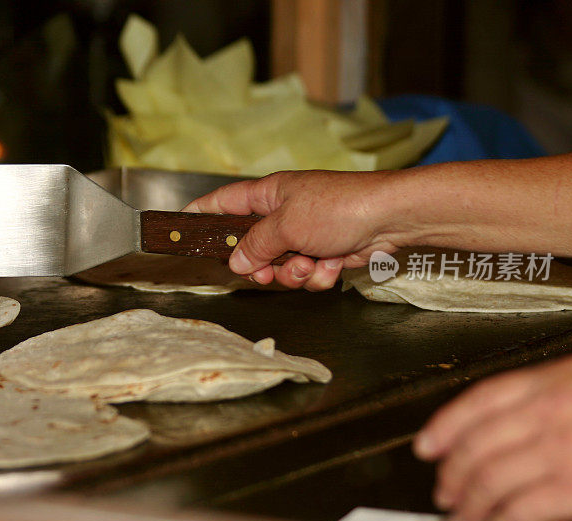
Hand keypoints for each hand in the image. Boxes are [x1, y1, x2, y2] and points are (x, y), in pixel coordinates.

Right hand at [183, 170, 410, 289]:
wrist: (391, 219)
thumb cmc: (339, 207)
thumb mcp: (287, 225)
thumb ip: (256, 245)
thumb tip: (236, 263)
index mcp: (268, 195)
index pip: (223, 202)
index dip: (200, 214)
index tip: (180, 226)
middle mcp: (283, 214)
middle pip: (251, 248)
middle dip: (261, 266)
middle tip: (266, 273)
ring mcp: (304, 235)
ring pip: (279, 267)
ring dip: (294, 273)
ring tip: (312, 264)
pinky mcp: (325, 252)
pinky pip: (307, 274)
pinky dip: (319, 275)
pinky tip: (333, 265)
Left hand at [414, 355, 571, 520]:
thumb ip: (543, 396)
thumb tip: (500, 427)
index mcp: (550, 381)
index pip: (478, 400)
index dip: (444, 426)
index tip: (427, 446)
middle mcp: (549, 411)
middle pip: (478, 444)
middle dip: (453, 473)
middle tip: (443, 492)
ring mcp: (562, 449)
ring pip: (491, 479)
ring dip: (469, 504)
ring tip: (461, 519)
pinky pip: (522, 509)